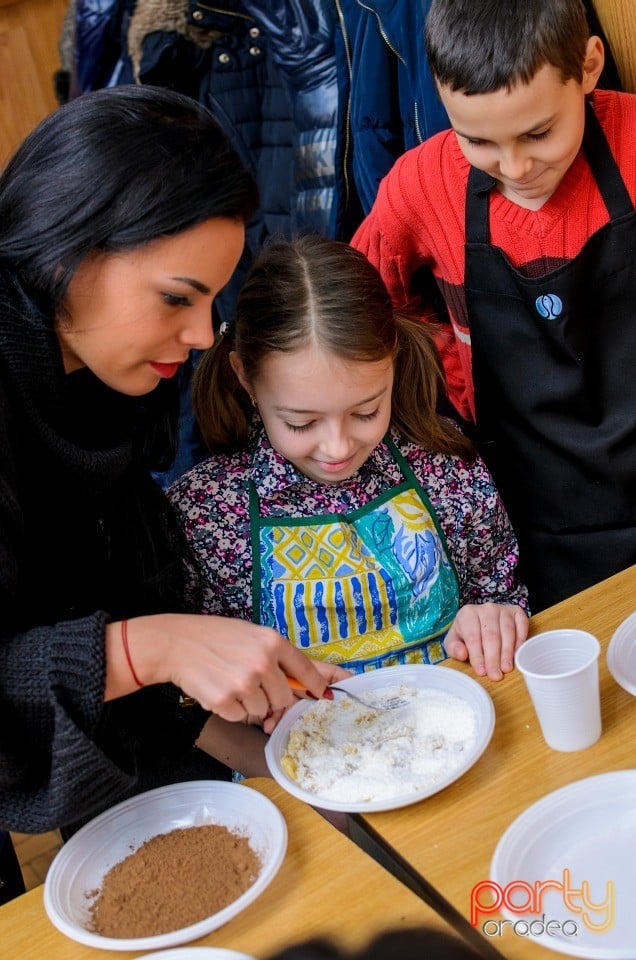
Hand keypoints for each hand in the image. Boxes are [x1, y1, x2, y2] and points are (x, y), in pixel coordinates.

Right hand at [106, 614, 350, 721]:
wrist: (176, 644)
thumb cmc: (215, 637)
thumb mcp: (251, 635)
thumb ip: (278, 657)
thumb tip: (310, 683)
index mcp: (272, 642)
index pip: (306, 670)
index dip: (318, 686)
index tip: (326, 695)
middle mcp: (262, 663)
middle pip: (285, 699)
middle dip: (274, 699)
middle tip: (254, 685)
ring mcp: (244, 683)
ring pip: (263, 711)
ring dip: (250, 704)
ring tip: (231, 682)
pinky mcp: (225, 701)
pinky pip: (241, 717)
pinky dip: (231, 709)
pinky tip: (219, 690)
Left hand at [443, 603, 528, 680]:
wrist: (481, 620)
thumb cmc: (466, 633)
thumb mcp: (454, 641)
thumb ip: (454, 648)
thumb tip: (462, 654)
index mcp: (468, 613)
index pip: (473, 637)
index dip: (477, 656)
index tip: (481, 672)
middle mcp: (486, 608)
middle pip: (491, 636)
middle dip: (493, 658)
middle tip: (495, 675)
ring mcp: (503, 608)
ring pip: (507, 632)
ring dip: (507, 652)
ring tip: (506, 668)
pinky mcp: (517, 611)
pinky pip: (522, 625)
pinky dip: (520, 641)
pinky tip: (517, 655)